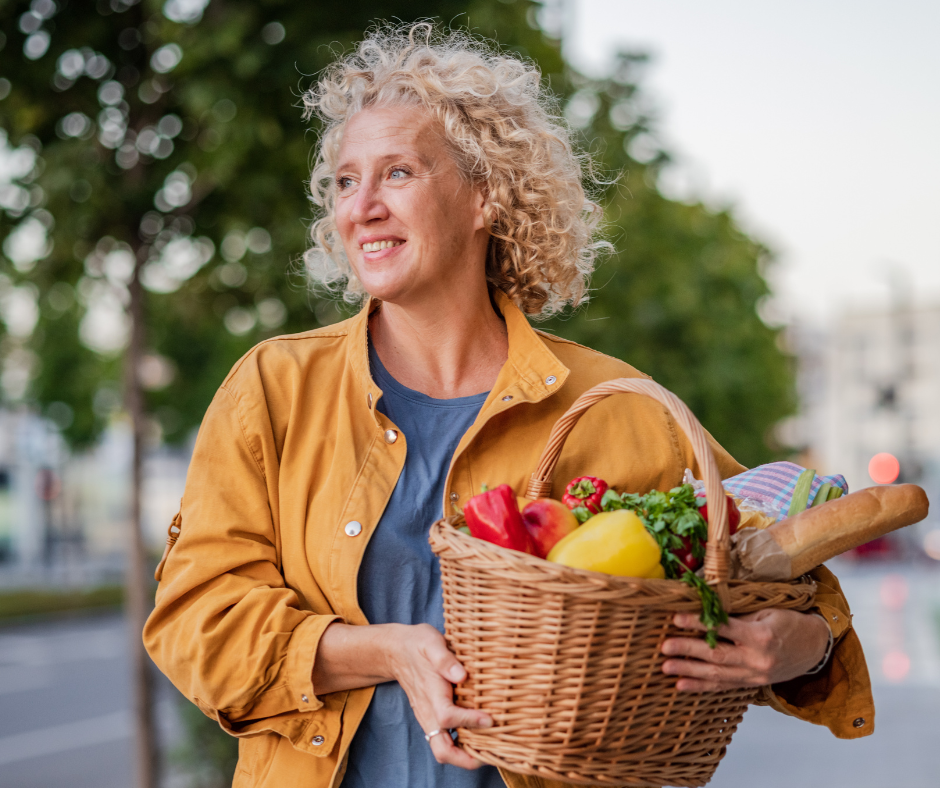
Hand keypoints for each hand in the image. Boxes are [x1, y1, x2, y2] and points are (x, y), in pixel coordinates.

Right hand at [383, 623, 491, 769]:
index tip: (490, 719)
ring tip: (489, 748)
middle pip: (442, 750)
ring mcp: (428, 717)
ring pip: (442, 749)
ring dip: (464, 755)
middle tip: (491, 752)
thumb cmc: (417, 643)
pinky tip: (478, 736)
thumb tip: (462, 675)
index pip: (447, 717)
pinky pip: (443, 740)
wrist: (396, 650)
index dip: (469, 721)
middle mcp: (427, 711)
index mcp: (430, 693)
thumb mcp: (431, 642)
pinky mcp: (431, 717)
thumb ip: (444, 659)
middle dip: (466, 759)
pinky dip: (461, 745)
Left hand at [660, 608, 830, 691]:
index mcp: (762, 636)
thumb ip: (739, 614)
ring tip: (666, 668)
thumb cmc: (789, 623)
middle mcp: (757, 659)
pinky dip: (701, 686)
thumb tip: (706, 608)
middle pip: (717, 656)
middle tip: (664, 647)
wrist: (814, 648)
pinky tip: (682, 685)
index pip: (724, 628)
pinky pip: (723, 687)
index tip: (676, 618)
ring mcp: (754, 676)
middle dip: (688, 651)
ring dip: (689, 671)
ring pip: (717, 675)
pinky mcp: (751, 685)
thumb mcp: (767, 611)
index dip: (699, 623)